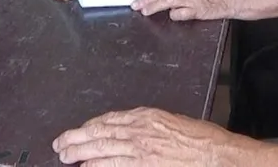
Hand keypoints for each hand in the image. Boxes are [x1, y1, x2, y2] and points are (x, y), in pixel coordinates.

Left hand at [53, 107, 253, 165]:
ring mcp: (139, 149)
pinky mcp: (143, 164)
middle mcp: (139, 129)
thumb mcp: (171, 122)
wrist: (216, 155)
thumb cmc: (201, 140)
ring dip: (80, 151)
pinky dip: (97, 165)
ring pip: (101, 148)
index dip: (90, 126)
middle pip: (98, 132)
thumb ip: (149, 126)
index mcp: (146, 116)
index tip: (79, 130)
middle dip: (76, 137)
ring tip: (65, 155)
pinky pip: (114, 165)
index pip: (109, 119)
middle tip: (61, 143)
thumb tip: (131, 131)